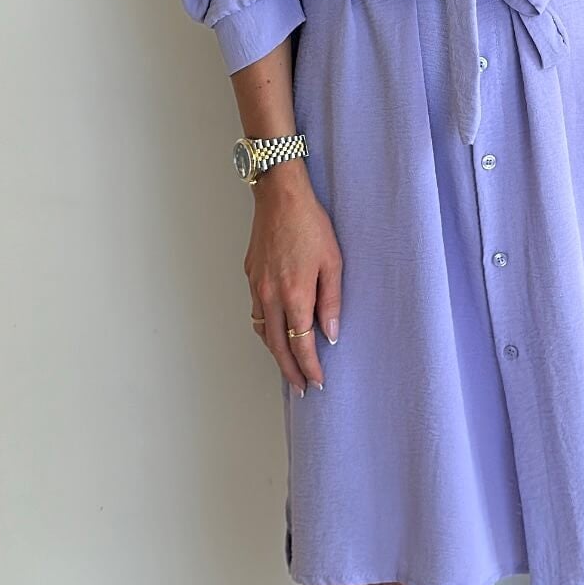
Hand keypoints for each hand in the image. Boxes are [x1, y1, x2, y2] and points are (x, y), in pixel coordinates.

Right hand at [245, 171, 341, 393]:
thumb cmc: (311, 224)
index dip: (309, 367)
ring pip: (262, 331)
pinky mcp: (250, 276)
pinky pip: (256, 312)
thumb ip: (331, 301)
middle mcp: (270, 296)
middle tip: (300, 388)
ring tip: (288, 366)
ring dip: (274, 352)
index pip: (300, 344)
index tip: (317, 382)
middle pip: (276, 346)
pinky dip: (265, 330)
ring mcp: (256, 286)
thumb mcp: (333, 263)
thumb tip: (331, 333)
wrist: (280, 196)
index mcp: (295, 295)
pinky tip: (274, 331)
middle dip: (290, 370)